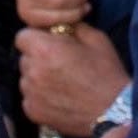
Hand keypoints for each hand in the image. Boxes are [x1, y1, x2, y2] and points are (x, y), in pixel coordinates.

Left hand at [14, 22, 128, 137]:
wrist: (114, 110)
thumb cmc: (106, 73)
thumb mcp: (95, 39)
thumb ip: (72, 27)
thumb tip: (61, 25)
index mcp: (44, 49)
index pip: (22, 37)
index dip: (35, 38)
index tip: (48, 43)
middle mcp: (33, 71)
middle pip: (24, 58)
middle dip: (37, 57)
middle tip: (59, 63)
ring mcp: (31, 94)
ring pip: (26, 78)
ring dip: (38, 77)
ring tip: (61, 82)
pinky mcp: (33, 112)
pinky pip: (30, 98)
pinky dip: (40, 96)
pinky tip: (60, 97)